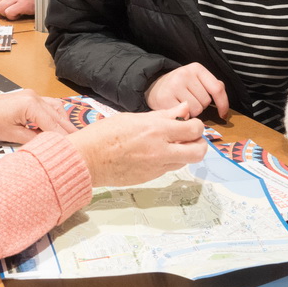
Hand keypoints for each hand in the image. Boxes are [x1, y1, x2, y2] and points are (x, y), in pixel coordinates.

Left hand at [0, 0, 35, 19]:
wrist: (44, 2)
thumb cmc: (28, 0)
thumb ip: (0, 0)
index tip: (6, 8)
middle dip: (1, 11)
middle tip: (10, 10)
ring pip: (1, 8)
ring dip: (7, 14)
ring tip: (15, 11)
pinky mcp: (24, 3)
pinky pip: (9, 13)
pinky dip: (12, 17)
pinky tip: (19, 14)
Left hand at [0, 91, 76, 143]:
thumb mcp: (12, 136)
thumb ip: (34, 139)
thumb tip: (50, 147)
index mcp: (32, 105)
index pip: (54, 125)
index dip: (65, 139)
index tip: (76, 151)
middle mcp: (36, 97)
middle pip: (59, 116)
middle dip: (68, 131)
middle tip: (82, 146)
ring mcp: (33, 95)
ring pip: (56, 109)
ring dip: (63, 123)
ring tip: (71, 138)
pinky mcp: (28, 97)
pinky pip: (48, 106)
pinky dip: (55, 117)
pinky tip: (58, 127)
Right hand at [67, 105, 207, 186]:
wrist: (88, 159)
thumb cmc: (105, 134)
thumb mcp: (134, 118)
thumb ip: (162, 115)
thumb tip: (184, 109)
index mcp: (156, 129)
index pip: (194, 129)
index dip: (197, 125)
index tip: (190, 122)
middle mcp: (160, 149)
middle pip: (198, 151)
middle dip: (200, 143)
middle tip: (191, 138)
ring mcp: (156, 166)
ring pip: (186, 161)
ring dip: (185, 153)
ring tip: (172, 145)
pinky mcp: (150, 178)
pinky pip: (169, 168)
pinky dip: (169, 160)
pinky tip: (155, 154)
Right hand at [145, 63, 227, 116]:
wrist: (153, 86)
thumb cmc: (179, 85)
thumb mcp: (195, 78)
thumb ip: (211, 84)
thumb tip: (222, 92)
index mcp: (196, 68)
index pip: (217, 88)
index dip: (223, 104)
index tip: (223, 114)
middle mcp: (184, 74)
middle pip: (206, 101)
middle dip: (200, 105)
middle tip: (189, 100)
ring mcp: (174, 86)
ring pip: (196, 110)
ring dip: (192, 112)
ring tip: (182, 104)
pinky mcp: (165, 98)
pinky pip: (184, 115)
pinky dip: (183, 116)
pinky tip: (176, 109)